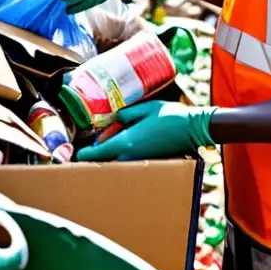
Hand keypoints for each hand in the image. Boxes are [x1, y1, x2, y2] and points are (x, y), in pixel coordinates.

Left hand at [75, 101, 216, 161]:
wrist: (193, 128)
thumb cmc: (170, 115)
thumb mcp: (144, 108)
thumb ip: (126, 115)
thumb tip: (115, 120)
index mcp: (127, 142)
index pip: (99, 153)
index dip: (86, 154)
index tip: (77, 153)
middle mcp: (132, 155)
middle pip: (107, 159)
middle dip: (98, 153)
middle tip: (91, 144)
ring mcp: (142, 160)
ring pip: (118, 161)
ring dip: (112, 153)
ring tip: (108, 140)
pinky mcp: (150, 160)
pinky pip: (130, 160)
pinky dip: (124, 153)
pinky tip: (126, 141)